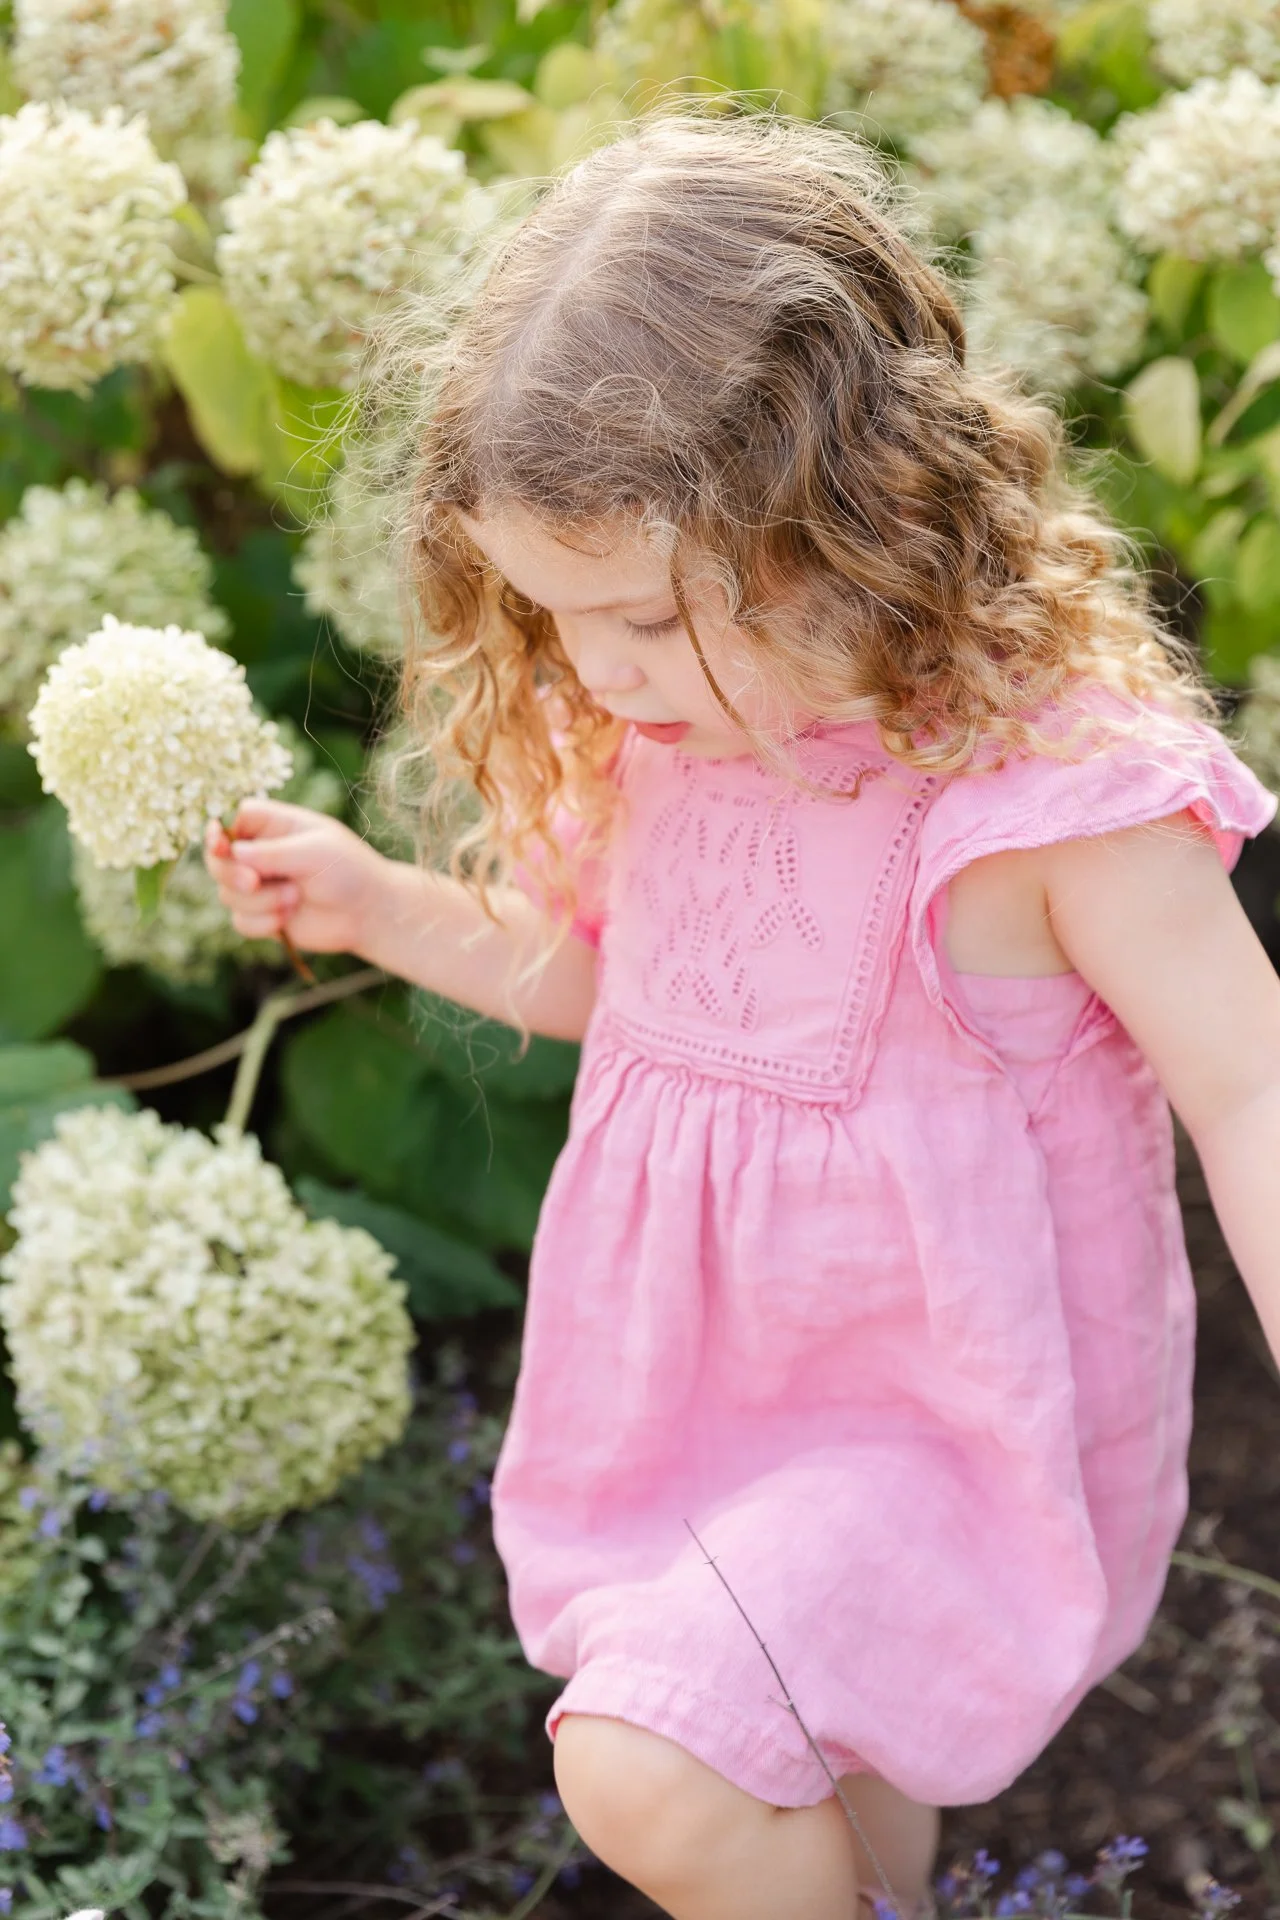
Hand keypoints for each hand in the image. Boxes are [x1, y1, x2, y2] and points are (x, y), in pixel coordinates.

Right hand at [204, 799, 390, 956]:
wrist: (369, 913)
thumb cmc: (349, 871)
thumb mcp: (316, 852)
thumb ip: (273, 852)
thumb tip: (233, 852)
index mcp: (274, 825)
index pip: (230, 819)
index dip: (217, 832)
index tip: (220, 846)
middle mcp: (260, 853)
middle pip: (217, 858)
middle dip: (231, 873)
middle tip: (254, 882)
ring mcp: (260, 885)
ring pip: (227, 894)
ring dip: (260, 901)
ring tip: (295, 899)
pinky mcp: (263, 915)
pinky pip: (240, 922)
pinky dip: (262, 923)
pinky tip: (288, 919)